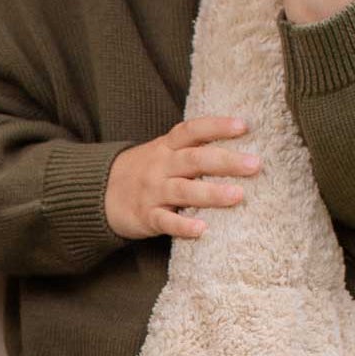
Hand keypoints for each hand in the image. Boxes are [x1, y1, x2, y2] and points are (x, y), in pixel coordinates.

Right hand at [104, 116, 258, 239]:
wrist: (99, 191)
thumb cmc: (146, 170)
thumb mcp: (164, 151)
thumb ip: (193, 148)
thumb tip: (240, 145)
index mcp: (167, 147)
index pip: (192, 130)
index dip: (217, 126)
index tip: (244, 126)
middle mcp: (161, 166)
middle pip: (195, 160)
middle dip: (226, 161)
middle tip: (255, 164)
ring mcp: (153, 191)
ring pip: (183, 190)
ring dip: (211, 193)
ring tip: (238, 195)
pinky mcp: (146, 216)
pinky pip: (165, 221)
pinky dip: (183, 226)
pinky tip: (202, 230)